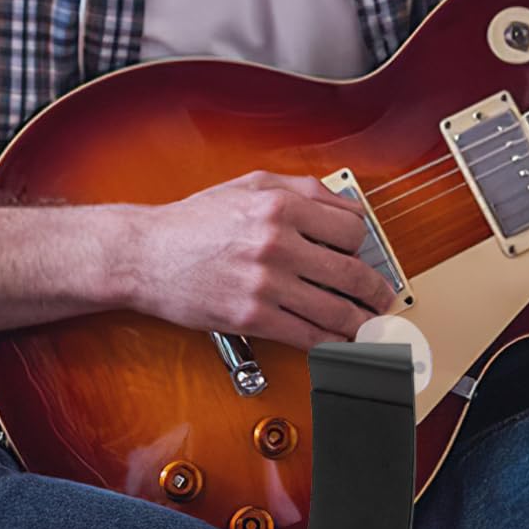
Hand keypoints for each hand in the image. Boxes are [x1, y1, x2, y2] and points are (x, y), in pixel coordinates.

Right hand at [125, 169, 392, 350]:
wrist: (142, 255)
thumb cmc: (195, 220)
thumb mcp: (252, 184)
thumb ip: (306, 189)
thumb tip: (350, 205)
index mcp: (281, 207)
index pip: (352, 230)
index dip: (362, 244)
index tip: (363, 255)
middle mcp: (277, 244)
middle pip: (352, 273)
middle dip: (376, 289)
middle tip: (385, 297)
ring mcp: (265, 284)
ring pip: (336, 310)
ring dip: (363, 322)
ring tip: (373, 324)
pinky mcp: (252, 318)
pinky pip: (308, 336)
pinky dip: (333, 343)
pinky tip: (343, 343)